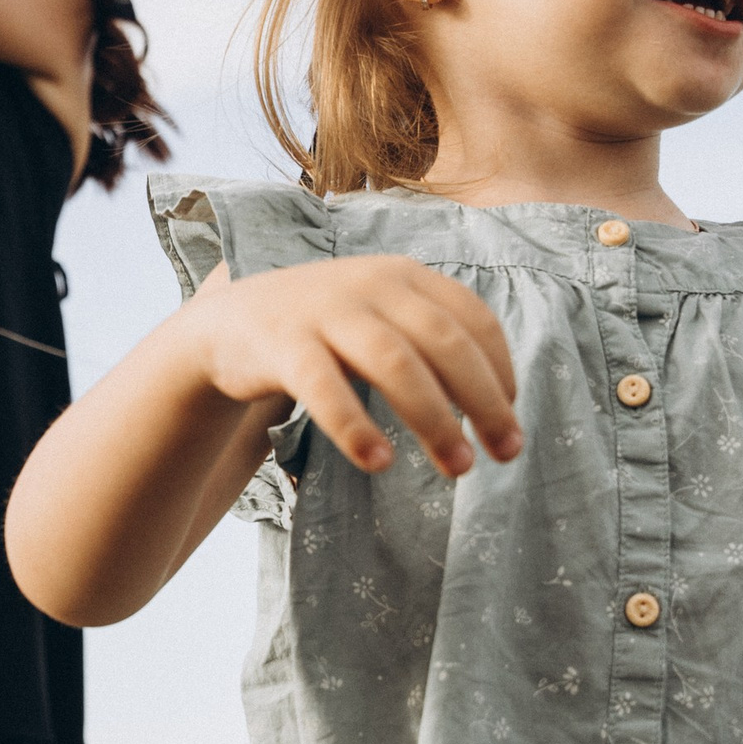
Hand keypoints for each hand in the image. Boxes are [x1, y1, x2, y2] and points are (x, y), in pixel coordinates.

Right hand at [196, 255, 521, 478]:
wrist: (229, 325)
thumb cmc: (325, 332)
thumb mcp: (382, 319)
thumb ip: (431, 342)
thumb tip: (499, 404)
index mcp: (404, 275)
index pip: (473, 319)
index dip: (502, 370)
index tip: (512, 416)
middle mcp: (371, 285)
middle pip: (445, 342)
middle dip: (484, 401)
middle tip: (506, 453)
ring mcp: (325, 311)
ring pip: (394, 363)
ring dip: (434, 419)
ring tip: (459, 468)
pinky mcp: (283, 344)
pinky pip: (325, 388)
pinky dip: (356, 426)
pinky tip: (380, 462)